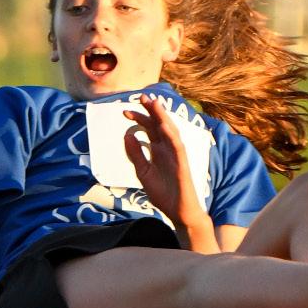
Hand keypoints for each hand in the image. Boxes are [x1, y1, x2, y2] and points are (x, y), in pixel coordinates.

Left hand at [123, 94, 209, 237]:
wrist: (177, 211)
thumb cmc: (163, 193)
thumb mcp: (143, 172)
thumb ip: (136, 154)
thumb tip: (127, 135)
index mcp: (158, 150)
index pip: (149, 129)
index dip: (138, 118)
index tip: (125, 111)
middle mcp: (168, 149)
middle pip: (159, 125)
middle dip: (151, 110)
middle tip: (141, 96)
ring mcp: (176, 155)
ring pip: (170, 131)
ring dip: (163, 117)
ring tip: (154, 103)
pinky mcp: (182, 163)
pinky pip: (177, 147)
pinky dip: (170, 135)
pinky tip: (163, 125)